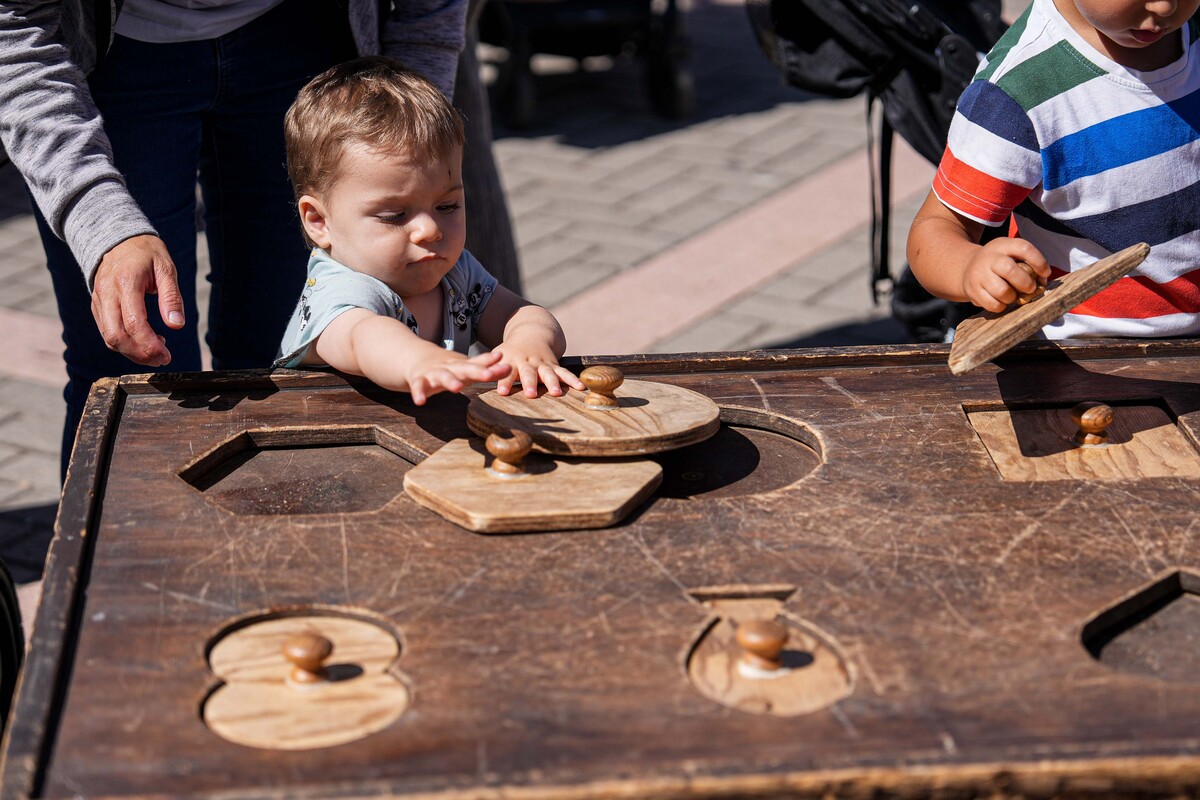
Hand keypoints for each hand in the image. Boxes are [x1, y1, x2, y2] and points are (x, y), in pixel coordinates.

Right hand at [91, 235, 185, 365]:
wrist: (117, 238)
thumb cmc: (146, 253)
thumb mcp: (166, 268)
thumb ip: (171, 297)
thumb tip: (177, 325)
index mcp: (126, 283)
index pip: (134, 323)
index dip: (149, 345)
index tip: (166, 355)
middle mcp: (107, 293)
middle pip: (116, 336)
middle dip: (139, 354)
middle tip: (162, 359)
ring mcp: (99, 300)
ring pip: (109, 337)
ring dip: (132, 352)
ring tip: (156, 350)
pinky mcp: (97, 305)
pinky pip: (106, 331)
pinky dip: (124, 342)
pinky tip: (144, 340)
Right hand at [406, 349, 510, 404]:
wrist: (416, 356)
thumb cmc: (448, 366)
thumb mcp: (467, 367)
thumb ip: (486, 367)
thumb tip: (509, 366)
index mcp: (463, 365)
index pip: (480, 364)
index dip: (493, 364)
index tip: (506, 364)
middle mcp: (451, 367)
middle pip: (465, 368)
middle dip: (477, 371)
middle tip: (489, 375)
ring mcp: (435, 372)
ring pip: (443, 376)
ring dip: (450, 380)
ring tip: (457, 387)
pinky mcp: (420, 380)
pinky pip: (419, 386)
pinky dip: (419, 393)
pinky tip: (420, 401)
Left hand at [492, 341, 585, 398]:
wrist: (532, 332)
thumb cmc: (510, 352)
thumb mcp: (498, 356)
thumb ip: (489, 368)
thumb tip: (471, 378)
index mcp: (512, 361)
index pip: (506, 373)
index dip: (505, 382)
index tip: (502, 392)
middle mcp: (528, 362)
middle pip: (529, 374)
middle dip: (530, 383)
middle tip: (530, 394)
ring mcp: (543, 363)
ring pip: (549, 373)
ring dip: (553, 383)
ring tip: (557, 393)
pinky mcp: (554, 365)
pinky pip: (565, 373)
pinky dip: (573, 380)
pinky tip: (581, 388)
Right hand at [961, 238, 1050, 312]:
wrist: (967, 266)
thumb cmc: (998, 262)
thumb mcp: (1010, 253)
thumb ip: (1027, 263)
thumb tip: (1042, 283)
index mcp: (1003, 246)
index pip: (1024, 248)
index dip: (1039, 262)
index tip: (1045, 273)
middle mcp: (989, 258)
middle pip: (1010, 270)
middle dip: (1025, 283)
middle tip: (1030, 288)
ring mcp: (979, 275)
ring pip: (1001, 291)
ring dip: (1013, 297)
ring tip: (1013, 295)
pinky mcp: (973, 291)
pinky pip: (992, 304)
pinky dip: (1002, 306)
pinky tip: (1002, 301)